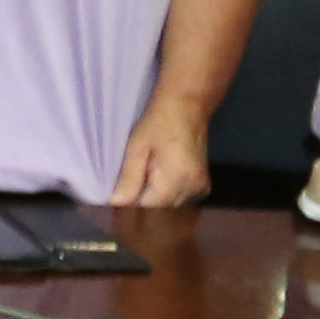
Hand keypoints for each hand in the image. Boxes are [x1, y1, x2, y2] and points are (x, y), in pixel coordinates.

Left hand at [108, 97, 213, 214]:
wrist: (187, 107)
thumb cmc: (158, 123)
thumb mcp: (136, 147)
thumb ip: (128, 178)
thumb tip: (115, 203)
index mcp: (176, 179)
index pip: (148, 208)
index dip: (130, 207)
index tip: (117, 201)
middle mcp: (192, 188)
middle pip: (161, 212)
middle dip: (142, 206)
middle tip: (126, 193)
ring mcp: (201, 188)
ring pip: (171, 209)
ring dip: (155, 202)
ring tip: (141, 186)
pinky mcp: (203, 186)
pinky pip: (181, 202)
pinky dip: (167, 198)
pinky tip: (157, 185)